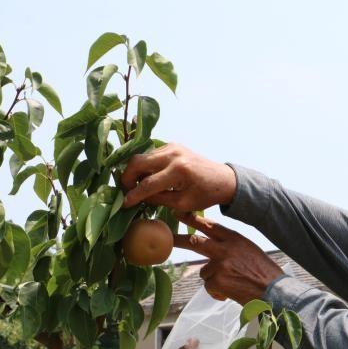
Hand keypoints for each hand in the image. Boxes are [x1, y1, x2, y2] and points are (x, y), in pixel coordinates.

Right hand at [121, 143, 236, 209]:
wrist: (223, 179)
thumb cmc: (206, 195)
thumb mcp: (183, 203)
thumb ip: (159, 200)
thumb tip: (137, 198)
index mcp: (179, 171)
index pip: (148, 184)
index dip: (134, 195)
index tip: (124, 203)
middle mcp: (173, 154)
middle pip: (138, 162)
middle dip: (128, 177)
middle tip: (126, 190)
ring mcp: (172, 146)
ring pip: (142, 157)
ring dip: (136, 171)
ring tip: (137, 186)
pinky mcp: (172, 145)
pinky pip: (151, 154)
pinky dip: (146, 165)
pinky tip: (148, 177)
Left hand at [174, 213, 283, 304]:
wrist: (274, 291)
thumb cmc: (264, 273)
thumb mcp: (249, 250)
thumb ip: (230, 246)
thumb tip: (210, 246)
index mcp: (235, 239)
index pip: (210, 226)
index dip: (193, 220)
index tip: (180, 214)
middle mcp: (225, 248)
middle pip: (195, 241)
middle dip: (179, 240)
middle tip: (167, 239)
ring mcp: (220, 264)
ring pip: (204, 271)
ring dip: (213, 280)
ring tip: (233, 283)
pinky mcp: (217, 280)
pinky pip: (209, 286)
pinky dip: (217, 292)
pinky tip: (232, 293)